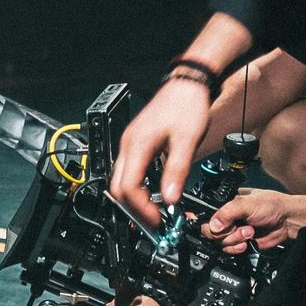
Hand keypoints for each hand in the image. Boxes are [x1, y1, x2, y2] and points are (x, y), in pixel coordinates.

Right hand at [110, 76, 213, 226]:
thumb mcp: (187, 141)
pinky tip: (153, 193)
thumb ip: (177, 171)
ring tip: (155, 211)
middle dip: (134, 208)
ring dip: (135, 199)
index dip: (140, 208)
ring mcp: (129, 143)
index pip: (128, 187)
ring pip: (121, 180)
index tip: (157, 220)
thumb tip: (170, 199)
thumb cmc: (187, 104)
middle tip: (154, 222)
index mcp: (137, 145)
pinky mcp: (136, 143)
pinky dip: (137, 187)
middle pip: (118, 188)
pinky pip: (129, 171)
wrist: (187, 84)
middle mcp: (128, 145)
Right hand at [203, 189, 305, 253]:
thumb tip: (213, 226)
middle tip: (240, 227)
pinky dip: (237, 248)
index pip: (206, 215)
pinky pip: (229, 250)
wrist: (287, 221)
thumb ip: (227, 213)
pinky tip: (247, 242)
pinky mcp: (239, 243)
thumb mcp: (246, 203)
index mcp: (225, 205)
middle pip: (211, 232)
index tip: (214, 225)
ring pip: (220, 243)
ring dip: (235, 240)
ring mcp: (233, 231)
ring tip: (249, 232)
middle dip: (226, 233)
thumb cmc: (271, 206)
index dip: (207, 222)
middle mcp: (227, 218)